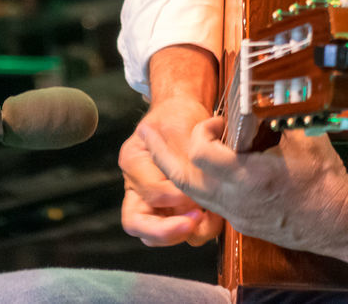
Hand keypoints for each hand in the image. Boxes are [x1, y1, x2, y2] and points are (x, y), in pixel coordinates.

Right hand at [119, 97, 223, 246]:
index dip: (176, 198)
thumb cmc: (178, 115)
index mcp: (132, 161)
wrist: (184, 112)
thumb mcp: (179, 125)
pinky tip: (215, 218)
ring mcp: (151, 201)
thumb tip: (191, 191)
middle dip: (166, 230)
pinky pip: (176, 230)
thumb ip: (182, 156)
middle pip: (137, 223)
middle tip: (194, 221)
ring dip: (183, 234)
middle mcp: (136, 186)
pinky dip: (195, 230)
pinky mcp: (170, 209)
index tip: (197, 194)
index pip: (151, 192)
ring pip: (155, 235)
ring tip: (209, 220)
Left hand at [139, 116, 347, 255]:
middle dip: (162, 154)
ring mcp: (236, 215)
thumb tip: (261, 88)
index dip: (202, 132)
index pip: (202, 154)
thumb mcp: (304, 137)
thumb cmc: (326, 180)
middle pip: (182, 180)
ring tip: (162, 150)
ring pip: (193, 195)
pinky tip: (200, 169)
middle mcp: (235, 200)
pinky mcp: (241, 223)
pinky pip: (209, 203)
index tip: (217, 121)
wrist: (340, 222)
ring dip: (176, 170)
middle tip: (147, 132)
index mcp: (249, 177)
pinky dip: (197, 185)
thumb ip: (277, 114)